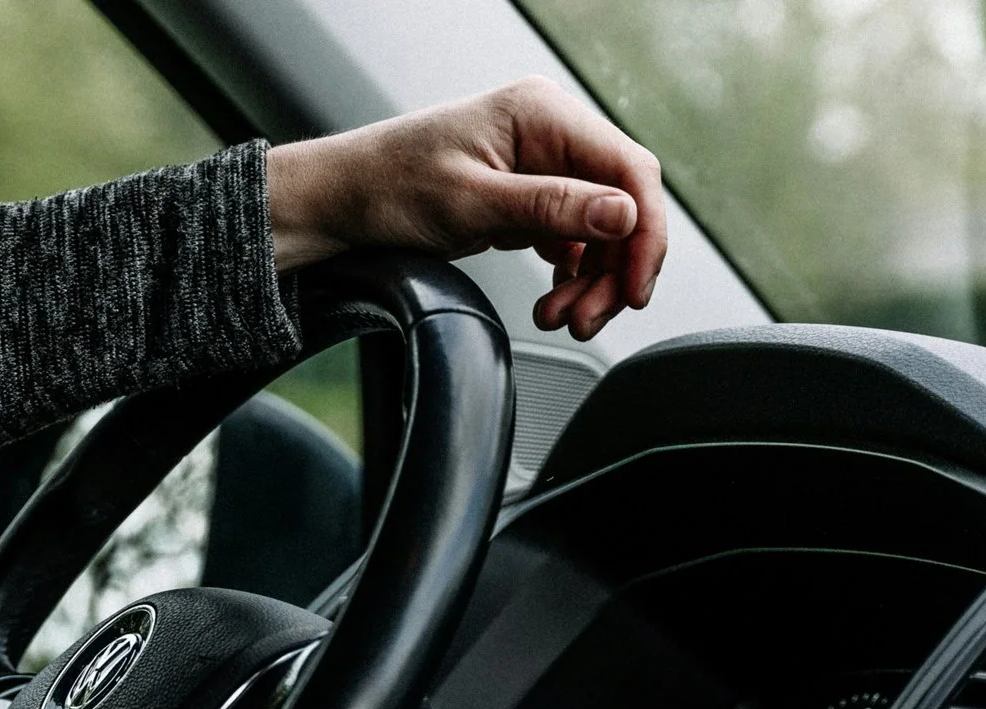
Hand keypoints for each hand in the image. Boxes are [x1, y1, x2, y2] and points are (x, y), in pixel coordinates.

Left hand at [265, 77, 666, 341]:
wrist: (340, 202)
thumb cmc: (388, 187)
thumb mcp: (470, 203)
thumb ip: (550, 207)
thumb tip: (622, 213)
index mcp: (542, 113)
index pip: (628, 168)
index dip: (645, 231)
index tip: (636, 286)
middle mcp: (549, 133)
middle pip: (620, 203)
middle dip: (614, 268)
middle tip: (589, 319)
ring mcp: (539, 165)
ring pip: (599, 228)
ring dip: (593, 279)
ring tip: (562, 319)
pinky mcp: (526, 196)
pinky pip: (571, 237)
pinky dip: (570, 274)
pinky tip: (553, 300)